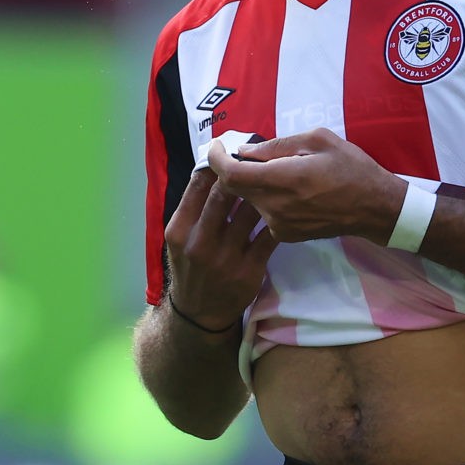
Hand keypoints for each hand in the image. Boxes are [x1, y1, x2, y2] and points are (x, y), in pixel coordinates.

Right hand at [163, 168, 276, 332]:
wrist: (200, 313)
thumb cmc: (191, 266)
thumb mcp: (181, 238)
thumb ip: (194, 208)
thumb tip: (215, 168)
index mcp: (180, 229)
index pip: (198, 185)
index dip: (217, 164)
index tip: (231, 151)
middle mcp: (200, 242)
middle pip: (225, 194)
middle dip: (243, 172)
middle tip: (257, 159)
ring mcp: (226, 258)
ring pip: (250, 212)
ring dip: (264, 192)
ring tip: (275, 177)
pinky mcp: (250, 269)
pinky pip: (269, 236)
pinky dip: (278, 218)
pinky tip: (284, 207)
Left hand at [208, 128, 405, 244]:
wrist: (375, 208)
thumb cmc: (351, 167)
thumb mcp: (319, 140)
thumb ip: (277, 145)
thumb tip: (245, 151)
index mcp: (284, 180)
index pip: (231, 175)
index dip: (216, 159)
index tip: (216, 146)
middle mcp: (276, 207)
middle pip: (235, 188)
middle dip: (231, 168)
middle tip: (240, 152)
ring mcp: (279, 225)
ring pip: (248, 200)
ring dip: (249, 183)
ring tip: (268, 169)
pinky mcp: (285, 235)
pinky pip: (263, 212)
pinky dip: (264, 197)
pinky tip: (282, 188)